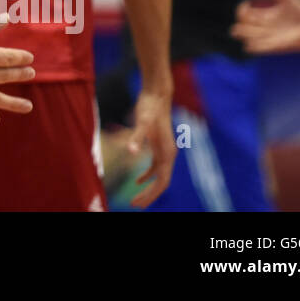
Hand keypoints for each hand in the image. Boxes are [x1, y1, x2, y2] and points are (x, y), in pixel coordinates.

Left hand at [125, 88, 173, 206]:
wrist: (156, 94)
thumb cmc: (149, 107)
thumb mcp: (141, 122)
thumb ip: (136, 137)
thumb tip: (130, 151)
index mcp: (167, 153)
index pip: (162, 182)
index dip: (151, 194)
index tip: (138, 203)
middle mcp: (169, 154)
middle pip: (161, 183)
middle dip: (149, 196)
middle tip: (134, 206)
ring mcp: (164, 151)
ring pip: (158, 177)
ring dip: (148, 189)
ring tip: (134, 199)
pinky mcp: (158, 146)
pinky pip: (154, 167)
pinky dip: (146, 176)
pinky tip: (136, 181)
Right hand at [231, 0, 299, 53]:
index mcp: (266, 16)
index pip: (244, 15)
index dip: (241, 9)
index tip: (247, 4)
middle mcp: (265, 28)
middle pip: (241, 28)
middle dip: (238, 24)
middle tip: (247, 20)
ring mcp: (269, 38)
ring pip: (246, 39)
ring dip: (245, 34)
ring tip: (251, 30)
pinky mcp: (275, 47)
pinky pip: (257, 49)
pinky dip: (253, 45)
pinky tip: (256, 40)